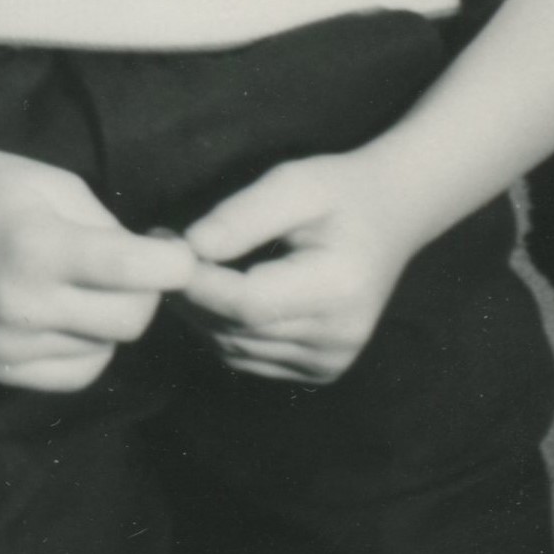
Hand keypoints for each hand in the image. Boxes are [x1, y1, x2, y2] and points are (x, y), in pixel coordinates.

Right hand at [0, 142, 195, 391]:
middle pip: (132, 321)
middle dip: (144, 292)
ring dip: (107, 318)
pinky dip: (84, 346)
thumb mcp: (62, 186)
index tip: (176, 251)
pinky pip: (77, 372)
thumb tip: (162, 276)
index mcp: (37, 247)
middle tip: (129, 266)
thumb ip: (115, 232)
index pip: (140, 274)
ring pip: (106, 348)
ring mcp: (2, 342)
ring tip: (77, 283)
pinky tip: (60, 314)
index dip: (176, 262)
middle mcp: (18, 303)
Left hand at [177, 152, 424, 382]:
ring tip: (188, 264)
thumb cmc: (339, 192)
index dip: (193, 281)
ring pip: (234, 348)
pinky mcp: (320, 370)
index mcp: (338, 290)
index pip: (245, 303)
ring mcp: (331, 361)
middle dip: (187, 291)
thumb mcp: (292, 183)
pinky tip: (216, 292)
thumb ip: (240, 216)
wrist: (391, 217)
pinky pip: (247, 357)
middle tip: (164, 246)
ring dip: (198, 312)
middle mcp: (338, 338)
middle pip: (235, 330)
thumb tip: (188, 246)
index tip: (161, 241)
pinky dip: (220, 329)